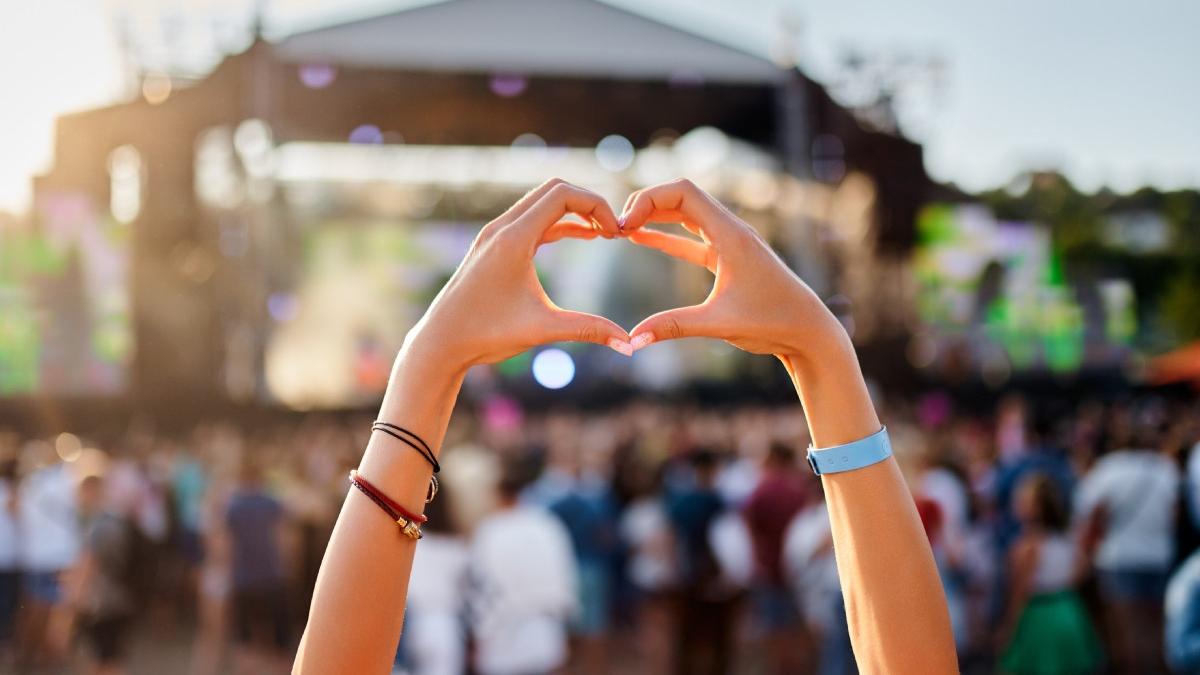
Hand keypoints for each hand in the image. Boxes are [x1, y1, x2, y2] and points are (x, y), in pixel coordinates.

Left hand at [406, 179, 632, 369]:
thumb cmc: (486, 335)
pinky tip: (583, 236)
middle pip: (554, 190)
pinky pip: (532, 220)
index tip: (617, 234)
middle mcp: (502, 228)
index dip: (597, 206)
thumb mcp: (543, 329)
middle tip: (614, 230)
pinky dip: (559, 223)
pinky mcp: (492, 246)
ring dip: (574, 212)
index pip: (563, 195)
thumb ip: (588, 330)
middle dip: (589, 204)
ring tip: (604, 233)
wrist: (441, 343)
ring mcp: (494, 235)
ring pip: (542, 203)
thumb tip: (630, 345)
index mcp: (514, 239)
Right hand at [620, 179, 846, 358]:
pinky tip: (641, 238)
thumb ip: (674, 327)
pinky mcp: (728, 259)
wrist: (808, 332)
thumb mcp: (719, 324)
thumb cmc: (772, 323)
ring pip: (686, 215)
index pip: (684, 192)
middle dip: (646, 205)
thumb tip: (633, 339)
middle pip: (681, 197)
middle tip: (614, 228)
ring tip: (621, 229)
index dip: (648, 199)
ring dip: (655, 217)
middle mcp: (731, 231)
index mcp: (731, 234)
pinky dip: (666, 236)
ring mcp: (730, 243)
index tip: (623, 224)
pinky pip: (691, 238)